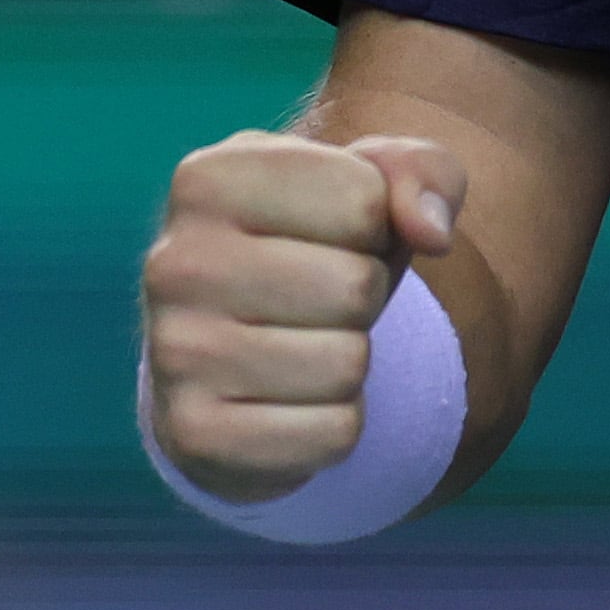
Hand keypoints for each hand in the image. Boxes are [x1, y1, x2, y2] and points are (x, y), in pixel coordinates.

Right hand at [138, 127, 463, 503]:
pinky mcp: (196, 434)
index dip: (375, 226)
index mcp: (207, 178)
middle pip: (356, 287)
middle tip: (318, 301)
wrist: (225, 357)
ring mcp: (175, 353)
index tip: (328, 236)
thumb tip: (433, 233)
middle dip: (363, 297)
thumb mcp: (366, 187)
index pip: (364, 200)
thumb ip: (422, 174)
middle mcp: (175, 262)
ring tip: (302, 346)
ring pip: (347, 364)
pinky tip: (290, 402)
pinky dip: (336, 423)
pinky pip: (334, 434)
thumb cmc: (309, 250)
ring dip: (350, 361)